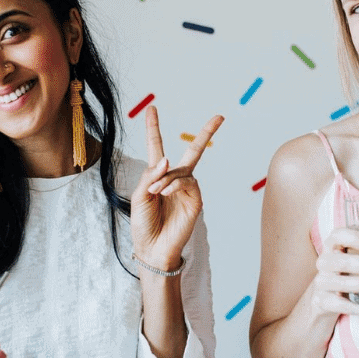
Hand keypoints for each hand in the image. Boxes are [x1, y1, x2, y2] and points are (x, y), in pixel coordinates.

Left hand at [130, 106, 223, 272]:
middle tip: (220, 116)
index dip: (154, 128)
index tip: (152, 109)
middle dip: (207, 133)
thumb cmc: (143, 225)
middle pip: (194, 151)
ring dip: (166, 178)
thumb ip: (150, 175)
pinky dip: (174, 184)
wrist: (152, 249)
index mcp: (158, 176)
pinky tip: (164, 193)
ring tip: (155, 192)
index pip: (157, 147)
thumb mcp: (138, 196)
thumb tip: (167, 159)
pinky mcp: (195, 201)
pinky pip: (187, 183)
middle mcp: (175, 179)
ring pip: (182, 170)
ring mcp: (187, 190)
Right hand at [308, 227, 358, 316]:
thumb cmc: (349, 272)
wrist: (325, 299)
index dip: (356, 238)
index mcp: (334, 245)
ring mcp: (322, 283)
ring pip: (338, 282)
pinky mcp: (323, 302)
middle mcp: (325, 262)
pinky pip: (341, 305)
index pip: (339, 235)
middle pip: (339, 260)